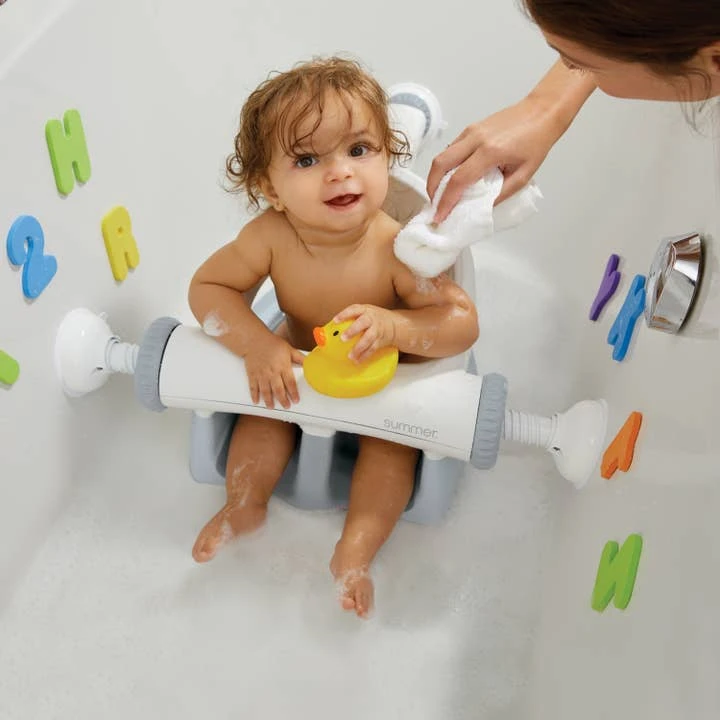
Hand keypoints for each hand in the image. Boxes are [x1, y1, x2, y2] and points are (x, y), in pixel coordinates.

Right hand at [244, 335, 303, 408]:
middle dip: (283, 400)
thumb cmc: (272, 344)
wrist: (254, 340)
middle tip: (286, 406)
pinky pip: (253, 387)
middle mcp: (272, 372)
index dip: (293, 393)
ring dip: (269, 400)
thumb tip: (310, 362)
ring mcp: (261, 374)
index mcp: (283, 366)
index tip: (296, 400)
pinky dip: (254, 395)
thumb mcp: (289, 349)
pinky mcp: (252, 374)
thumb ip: (299, 358)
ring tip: (272, 407)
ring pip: (265, 390)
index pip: (290, 383)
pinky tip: (256, 401)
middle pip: (278, 389)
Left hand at [333, 305, 396, 363]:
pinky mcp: (380, 341)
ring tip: (350, 355)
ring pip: (368, 338)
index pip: (354, 309)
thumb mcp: (364, 312)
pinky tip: (357, 360)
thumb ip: (350, 318)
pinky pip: (372, 349)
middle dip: (352, 331)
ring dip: (359, 347)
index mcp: (365, 310)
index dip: (344, 314)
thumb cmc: (374, 318)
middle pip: (363, 323)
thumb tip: (328, 329)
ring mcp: (377, 330)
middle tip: (343, 338)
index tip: (335, 320)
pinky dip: (365, 355)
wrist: (395, 324)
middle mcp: (372, 319)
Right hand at [426, 94, 564, 223]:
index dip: (446, 201)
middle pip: (440, 164)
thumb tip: (481, 208)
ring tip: (440, 193)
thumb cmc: (537, 141)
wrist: (542, 112)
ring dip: (436, 176)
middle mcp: (476, 139)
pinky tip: (451, 177)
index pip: (459, 180)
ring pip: (441, 155)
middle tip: (435, 204)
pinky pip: (450, 148)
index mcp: (490, 151)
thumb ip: (501, 194)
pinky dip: (445, 165)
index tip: (440, 215)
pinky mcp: (470, 128)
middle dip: (432, 187)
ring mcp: (471, 131)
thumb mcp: (524, 175)